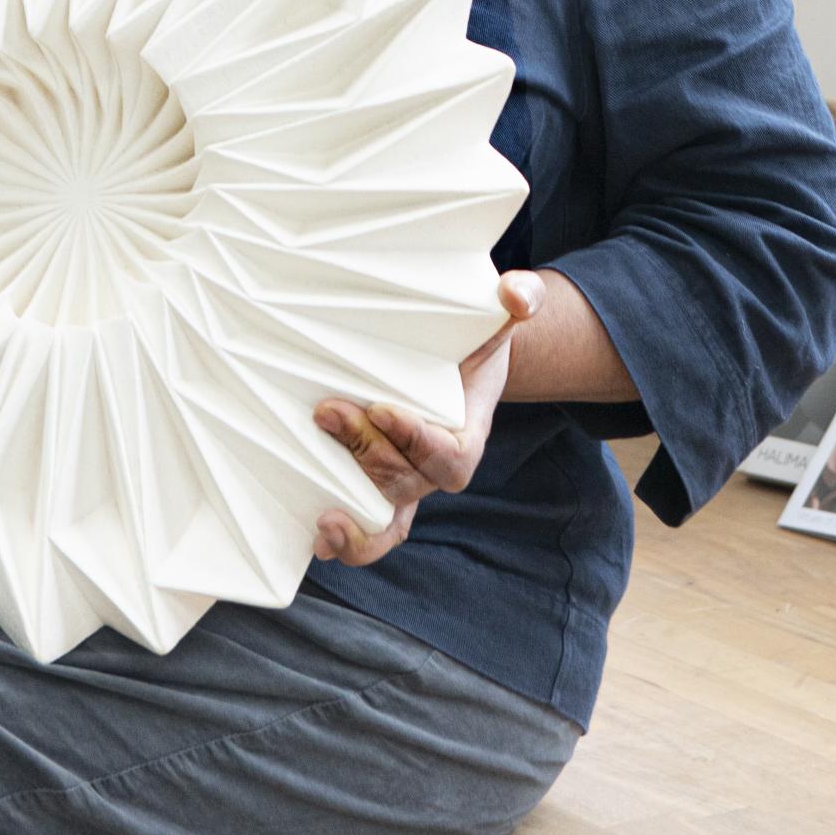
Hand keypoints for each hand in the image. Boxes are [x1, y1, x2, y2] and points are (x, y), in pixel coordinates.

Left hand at [310, 271, 544, 569]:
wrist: (456, 357)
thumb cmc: (474, 336)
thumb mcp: (497, 313)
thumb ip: (519, 300)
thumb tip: (516, 295)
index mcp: (468, 432)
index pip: (451, 455)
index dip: (418, 440)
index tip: (383, 409)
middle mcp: (435, 466)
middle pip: (406, 482)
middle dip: (367, 453)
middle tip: (330, 413)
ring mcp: (406, 480)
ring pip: (387, 517)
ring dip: (357, 523)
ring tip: (326, 521)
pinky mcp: (377, 482)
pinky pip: (369, 524)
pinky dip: (347, 539)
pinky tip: (317, 538)